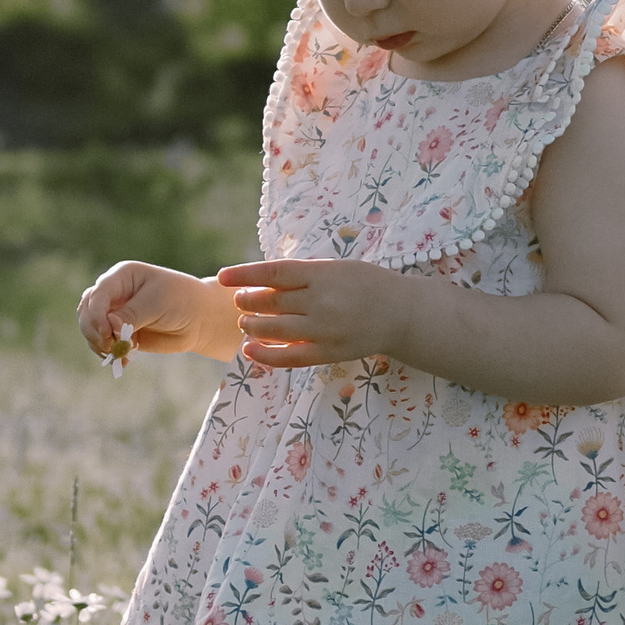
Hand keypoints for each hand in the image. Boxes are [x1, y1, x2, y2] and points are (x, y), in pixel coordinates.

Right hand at [77, 260, 238, 363]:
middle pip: (87, 312)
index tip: (108, 333)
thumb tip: (109, 328)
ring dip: (100, 345)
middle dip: (95, 331)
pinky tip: (123, 362)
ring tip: (119, 354)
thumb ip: (131, 315)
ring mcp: (116, 314)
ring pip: (91, 330)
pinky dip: (110, 355)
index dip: (96, 315)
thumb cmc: (181, 301)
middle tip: (110, 347)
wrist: (200, 318)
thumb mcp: (156, 303)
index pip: (97, 295)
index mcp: (121, 276)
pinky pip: (105, 345)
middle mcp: (114, 294)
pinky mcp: (121, 334)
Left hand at [216, 257, 401, 371]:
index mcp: (322, 274)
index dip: (244, 274)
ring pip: (275, 329)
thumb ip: (304, 273)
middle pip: (270, 302)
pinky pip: (290, 357)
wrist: (402, 314)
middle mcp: (320, 301)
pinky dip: (266, 354)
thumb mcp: (337, 268)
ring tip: (244, 323)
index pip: (273, 272)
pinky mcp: (328, 352)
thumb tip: (264, 277)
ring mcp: (324, 329)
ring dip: (252, 326)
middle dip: (247, 302)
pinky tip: (250, 349)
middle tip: (239, 301)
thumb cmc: (366, 284)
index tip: (223, 277)